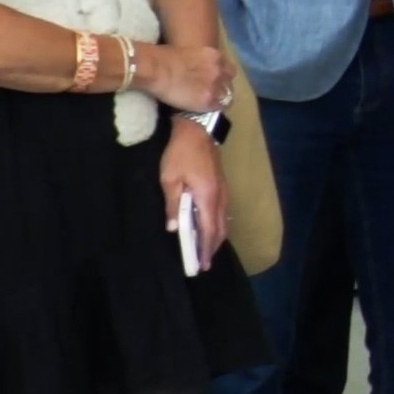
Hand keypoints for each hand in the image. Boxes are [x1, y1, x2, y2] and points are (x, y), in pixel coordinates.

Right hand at [140, 39, 230, 115]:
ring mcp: (215, 85)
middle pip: (229, 83)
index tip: (213, 83)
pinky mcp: (208, 100)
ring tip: (208, 104)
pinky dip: (213, 109)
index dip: (221, 78)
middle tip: (212, 95)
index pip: (227, 69)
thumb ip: (197, 62)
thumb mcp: (188, 54)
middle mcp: (219, 70)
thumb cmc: (162, 58)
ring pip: (227, 97)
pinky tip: (205, 110)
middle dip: (223, 88)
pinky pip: (218, 108)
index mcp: (214, 56)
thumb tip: (194, 71)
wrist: (156, 68)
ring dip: (219, 100)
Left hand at [161, 119, 228, 268]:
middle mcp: (219, 197)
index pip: (208, 230)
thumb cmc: (180, 153)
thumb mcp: (169, 179)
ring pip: (223, 220)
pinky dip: (218, 224)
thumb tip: (174, 228)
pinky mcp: (222, 185)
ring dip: (216, 236)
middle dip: (212, 247)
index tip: (202, 264)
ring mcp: (223, 190)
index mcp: (207, 197)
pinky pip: (223, 211)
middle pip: (219, 228)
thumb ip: (172, 205)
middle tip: (204, 263)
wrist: (197, 129)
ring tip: (206, 249)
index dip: (205, 248)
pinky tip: (210, 227)